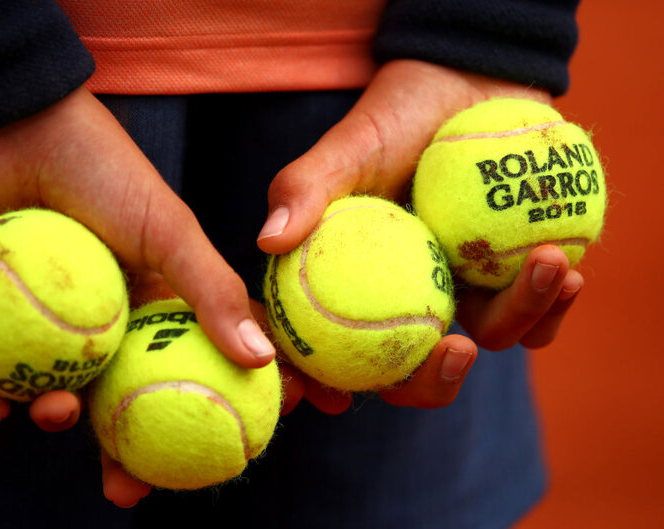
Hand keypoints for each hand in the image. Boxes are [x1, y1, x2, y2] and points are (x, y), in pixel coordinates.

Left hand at [0, 86, 274, 430]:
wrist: (16, 127)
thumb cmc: (104, 170)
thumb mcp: (171, 229)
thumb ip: (212, 290)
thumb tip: (262, 359)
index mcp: (158, 301)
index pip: (196, 363)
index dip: (221, 403)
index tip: (242, 439)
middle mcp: (110, 318)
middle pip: (126, 397)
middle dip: (129, 450)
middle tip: (129, 490)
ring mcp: (56, 320)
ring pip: (62, 392)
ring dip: (59, 420)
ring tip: (58, 416)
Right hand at [257, 60, 578, 407]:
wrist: (465, 82)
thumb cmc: (394, 116)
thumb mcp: (347, 148)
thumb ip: (306, 188)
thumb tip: (267, 239)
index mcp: (359, 285)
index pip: (329, 350)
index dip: (323, 386)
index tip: (335, 401)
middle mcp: (409, 298)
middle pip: (412, 373)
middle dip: (432, 382)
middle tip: (453, 354)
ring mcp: (465, 291)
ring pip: (487, 338)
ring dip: (521, 315)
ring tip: (549, 264)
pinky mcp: (515, 277)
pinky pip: (539, 311)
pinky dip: (556, 301)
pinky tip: (568, 268)